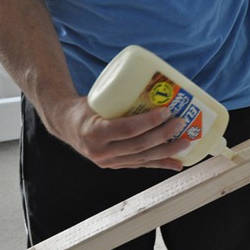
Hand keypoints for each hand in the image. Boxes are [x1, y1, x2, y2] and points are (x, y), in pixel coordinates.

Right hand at [49, 97, 189, 170]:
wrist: (64, 125)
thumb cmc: (84, 107)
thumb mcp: (97, 100)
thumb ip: (120, 97)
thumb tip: (155, 83)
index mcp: (94, 132)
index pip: (127, 128)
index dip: (149, 122)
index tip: (166, 112)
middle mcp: (101, 152)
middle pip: (139, 146)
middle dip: (163, 135)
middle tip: (181, 123)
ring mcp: (108, 162)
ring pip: (143, 158)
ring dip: (167, 152)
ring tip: (185, 143)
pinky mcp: (116, 165)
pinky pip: (141, 165)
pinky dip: (160, 164)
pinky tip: (176, 164)